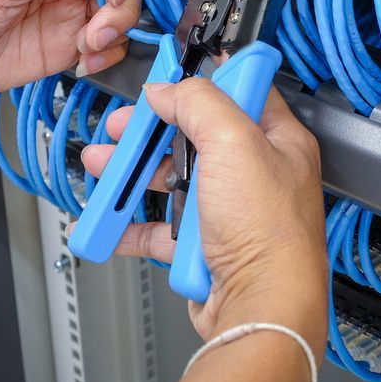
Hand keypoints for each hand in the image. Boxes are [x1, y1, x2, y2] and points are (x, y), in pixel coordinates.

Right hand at [74, 80, 327, 355]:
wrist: (260, 305)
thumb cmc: (269, 232)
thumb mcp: (233, 142)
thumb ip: (199, 104)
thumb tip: (170, 89)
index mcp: (276, 140)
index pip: (239, 92)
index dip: (202, 82)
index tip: (168, 75)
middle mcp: (257, 173)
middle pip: (195, 136)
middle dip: (151, 130)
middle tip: (122, 126)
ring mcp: (231, 211)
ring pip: (174, 181)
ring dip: (134, 173)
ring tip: (103, 165)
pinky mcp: (206, 246)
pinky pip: (162, 229)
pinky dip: (132, 224)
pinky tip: (110, 218)